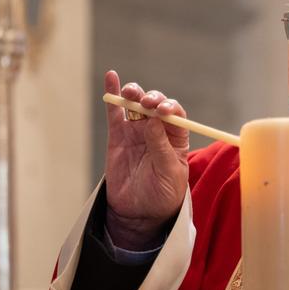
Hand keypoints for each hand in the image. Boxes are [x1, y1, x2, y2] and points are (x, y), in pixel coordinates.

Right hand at [102, 70, 188, 249]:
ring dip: (135, 93)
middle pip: (156, 104)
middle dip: (153, 99)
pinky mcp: (118, 136)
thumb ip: (161, 147)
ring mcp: (137, 131)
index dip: (170, 108)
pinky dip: (113, 94)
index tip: (163, 111)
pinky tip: (112, 76)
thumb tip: (153, 120)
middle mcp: (158, 130)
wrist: (139, 213)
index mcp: (176, 138)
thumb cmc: (162, 194)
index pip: (175, 114)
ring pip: (136, 104)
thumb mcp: (169, 173)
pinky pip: (115, 112)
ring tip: (132, 94)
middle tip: (148, 105)